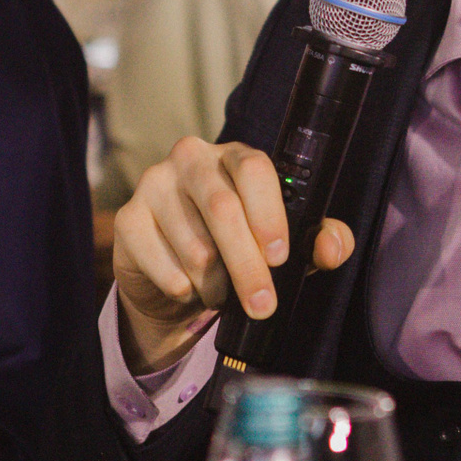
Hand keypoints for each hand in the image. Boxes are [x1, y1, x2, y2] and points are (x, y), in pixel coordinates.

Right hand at [111, 136, 354, 372]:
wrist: (174, 273)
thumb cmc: (235, 248)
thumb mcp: (280, 243)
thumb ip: (316, 242)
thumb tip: (331, 249)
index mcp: (235, 156)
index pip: (253, 169)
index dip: (268, 214)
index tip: (279, 256)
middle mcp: (192, 159)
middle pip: (222, 209)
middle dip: (248, 266)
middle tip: (263, 304)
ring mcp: (155, 184)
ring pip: (193, 245)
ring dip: (215, 283)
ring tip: (222, 292)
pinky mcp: (129, 218)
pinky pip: (160, 263)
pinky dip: (182, 287)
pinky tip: (189, 288)